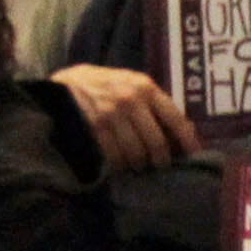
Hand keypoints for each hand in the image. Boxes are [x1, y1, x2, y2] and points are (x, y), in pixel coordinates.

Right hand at [53, 64, 195, 172]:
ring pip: (136, 154)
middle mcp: (131, 100)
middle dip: (159, 161)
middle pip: (157, 143)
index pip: (176, 119)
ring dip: (137, 165)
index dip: (187, 142)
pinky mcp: (94, 130)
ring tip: (135, 166)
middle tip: (157, 167)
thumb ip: (148, 101)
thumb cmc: (95, 87)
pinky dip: (119, 167)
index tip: (193, 156)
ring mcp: (112, 115)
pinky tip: (117, 166)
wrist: (57, 90)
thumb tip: (182, 128)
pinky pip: (115, 158)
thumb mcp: (124, 83)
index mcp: (144, 87)